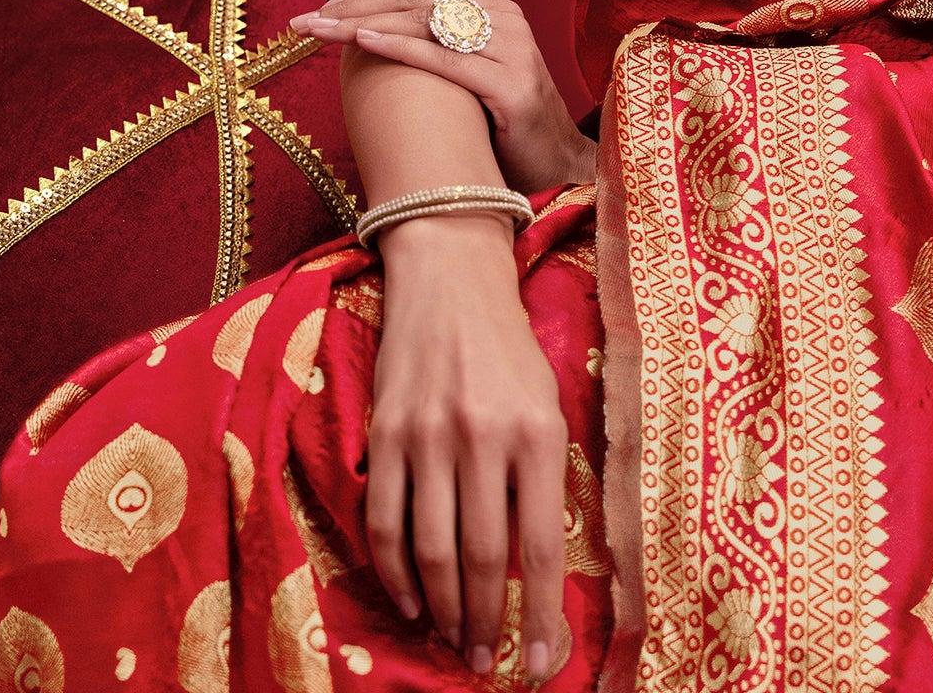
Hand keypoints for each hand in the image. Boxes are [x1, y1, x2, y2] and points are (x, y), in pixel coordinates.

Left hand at [291, 0, 595, 194]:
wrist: (561, 165)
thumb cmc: (510, 121)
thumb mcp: (483, 65)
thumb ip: (462, 24)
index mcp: (497, 10)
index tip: (322, 7)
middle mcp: (507, 20)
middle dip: (356, 3)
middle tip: (307, 19)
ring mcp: (513, 51)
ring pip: (427, 21)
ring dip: (364, 22)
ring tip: (321, 29)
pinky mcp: (512, 88)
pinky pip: (447, 60)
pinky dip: (403, 47)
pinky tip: (365, 42)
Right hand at [366, 217, 567, 682]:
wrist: (451, 278)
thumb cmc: (510, 349)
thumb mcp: (548, 404)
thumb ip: (545, 478)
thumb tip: (541, 571)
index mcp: (538, 433)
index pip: (543, 547)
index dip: (544, 619)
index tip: (544, 670)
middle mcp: (484, 436)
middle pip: (483, 558)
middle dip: (486, 623)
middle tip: (486, 662)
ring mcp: (429, 434)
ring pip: (430, 549)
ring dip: (442, 608)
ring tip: (452, 640)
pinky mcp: (386, 431)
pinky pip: (384, 519)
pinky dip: (394, 571)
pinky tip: (410, 599)